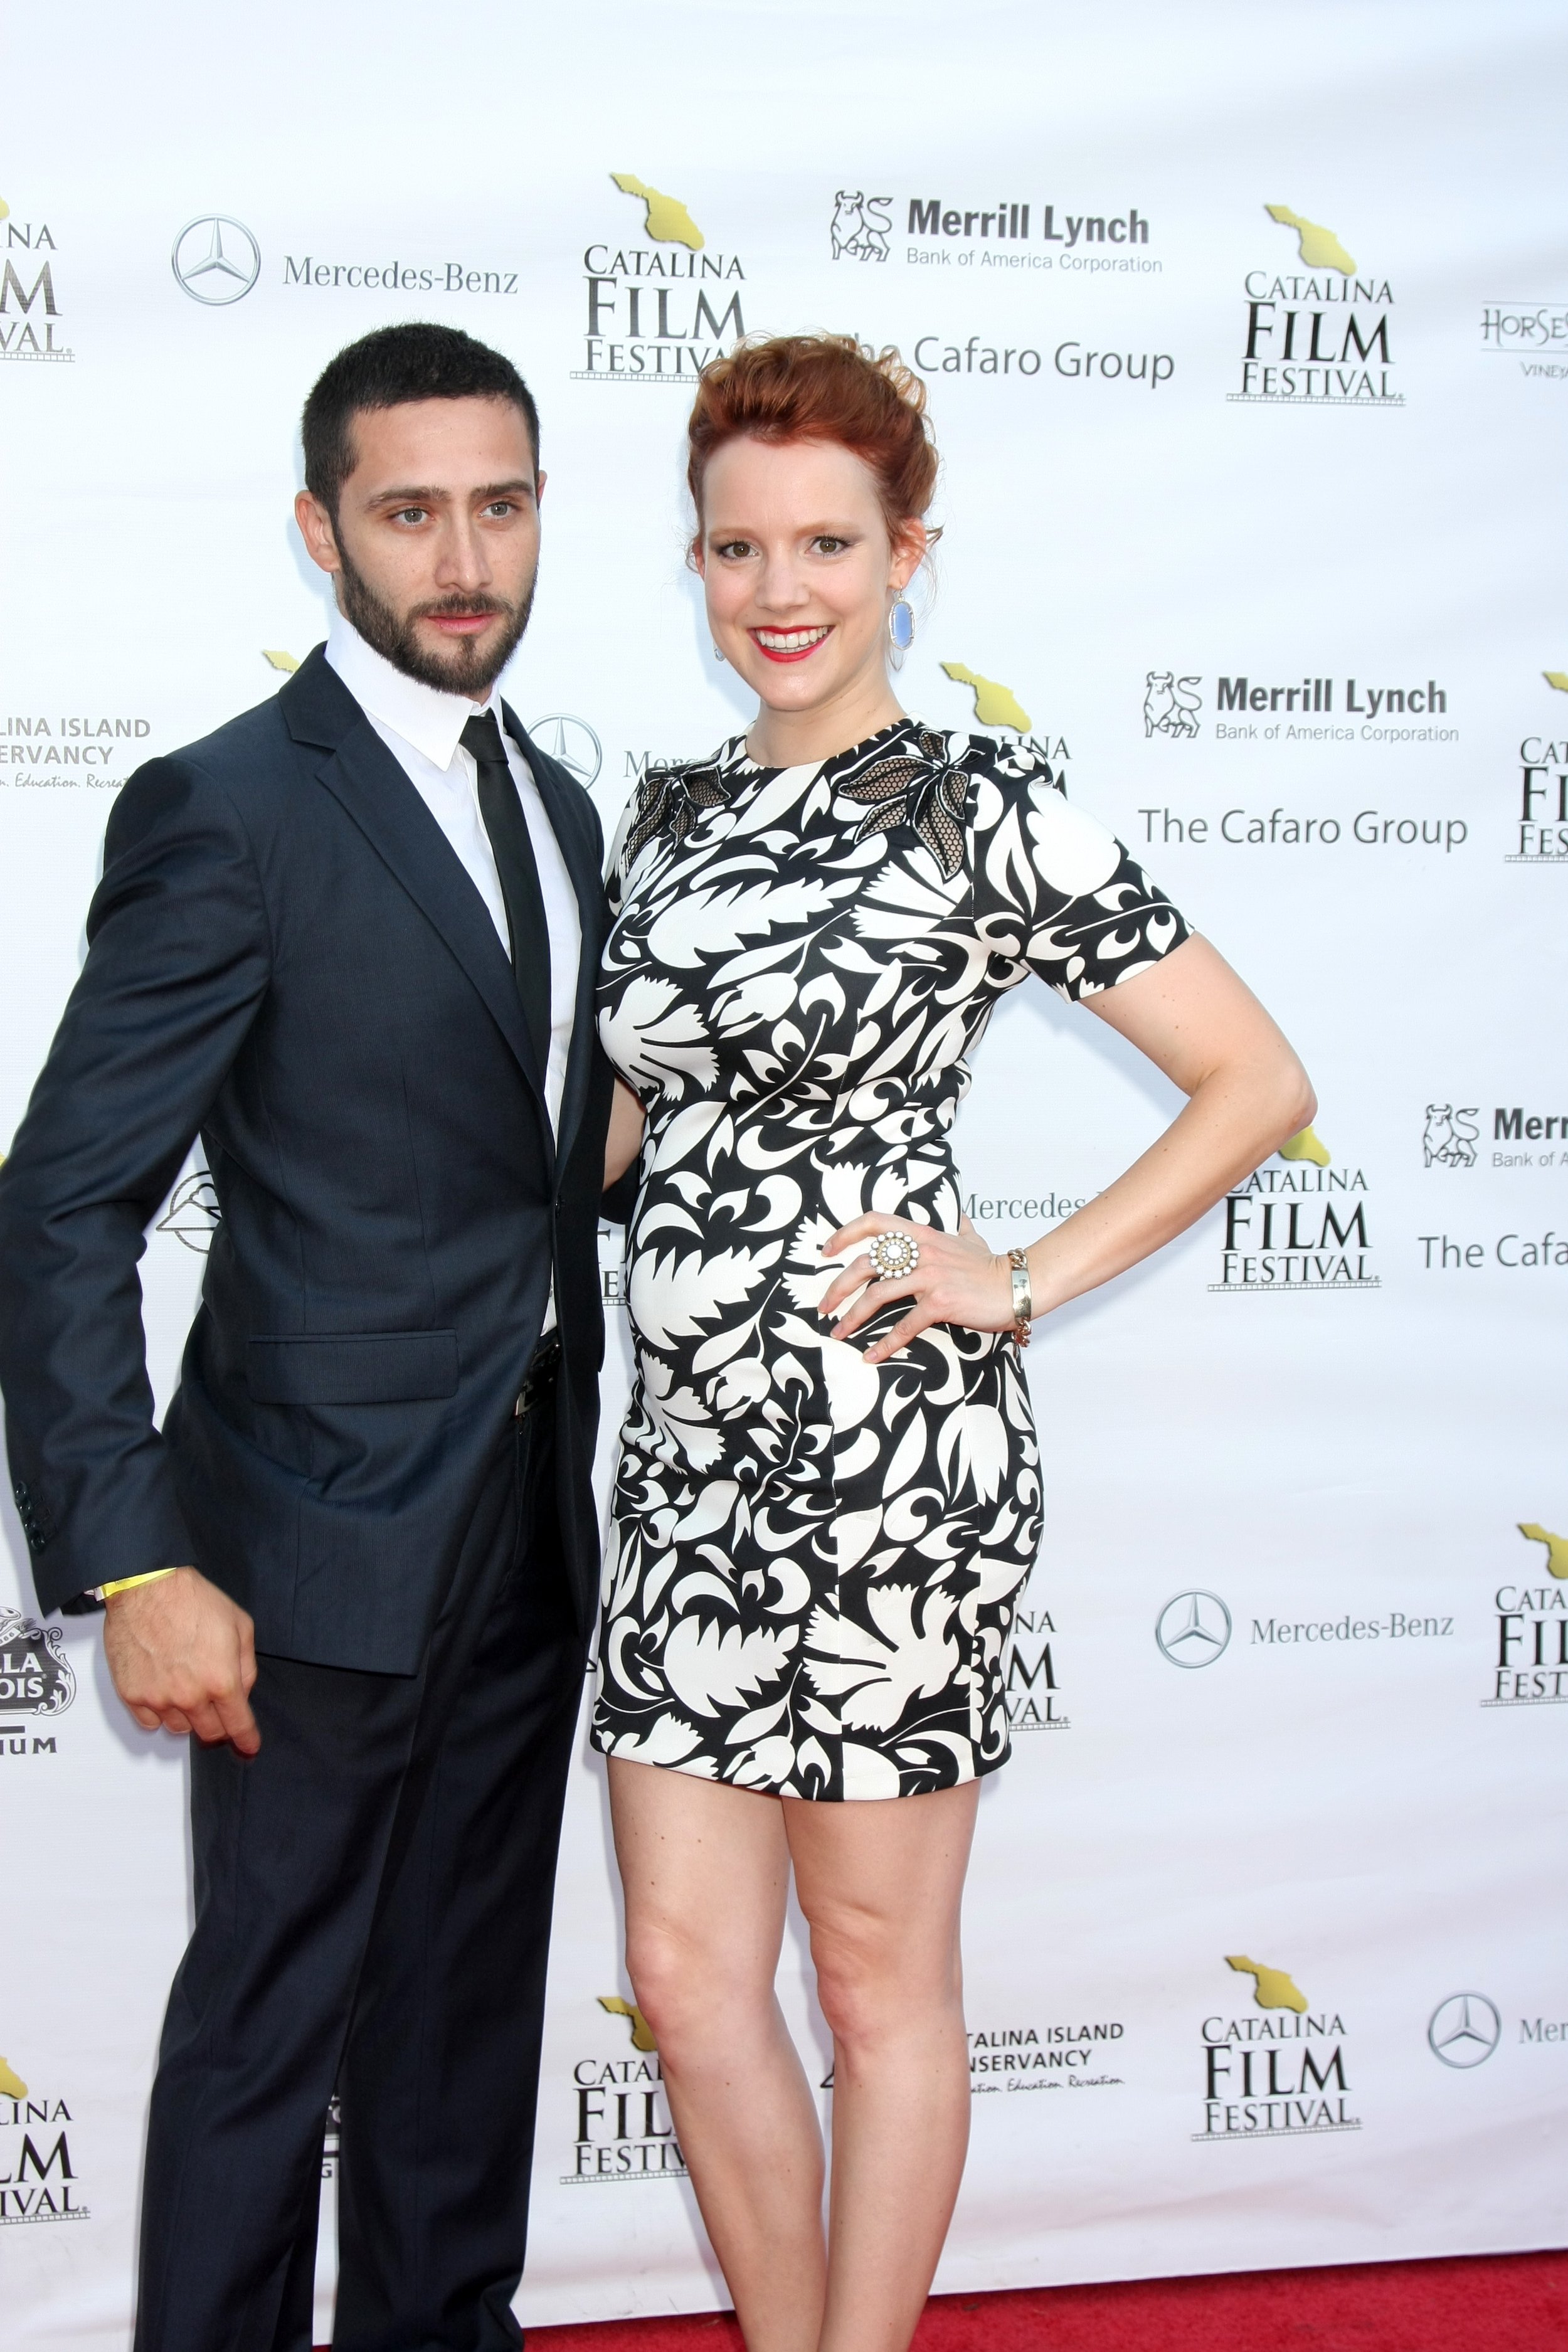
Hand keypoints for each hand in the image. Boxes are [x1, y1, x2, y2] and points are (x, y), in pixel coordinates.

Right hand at [103, 1567, 259, 1754]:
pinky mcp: (132, 1696)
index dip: (246, 1740)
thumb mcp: (240, 1626)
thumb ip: (246, 1667)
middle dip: (218, 1724)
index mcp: (221, 1681)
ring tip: (186, 1686)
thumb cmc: (194, 1600)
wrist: (147, 1587)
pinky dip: (159, 1713)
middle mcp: (190, 1697)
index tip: (249, 1746)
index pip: (238, 1726)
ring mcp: (158, 1699)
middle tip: (216, 1706)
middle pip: (209, 1733)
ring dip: (188, 1716)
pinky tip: (163, 1690)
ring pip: (180, 1729)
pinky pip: (150, 1723)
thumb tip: (242, 1694)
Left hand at [819, 1215, 1016, 1364]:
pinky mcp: (940, 1303)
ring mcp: (929, 1277)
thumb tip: (956, 1215)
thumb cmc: (991, 1265)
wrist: (1016, 1285)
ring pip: (877, 1296)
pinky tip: (871, 1357)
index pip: (874, 1222)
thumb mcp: (970, 1237)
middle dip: (837, 1287)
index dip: (845, 1233)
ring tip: (838, 1333)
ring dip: (852, 1318)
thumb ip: (956, 1225)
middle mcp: (921, 1252)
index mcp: (922, 1234)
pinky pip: (905, 1325)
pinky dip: (885, 1344)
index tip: (826, 1251)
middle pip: (865, 1264)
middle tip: (824, 1307)